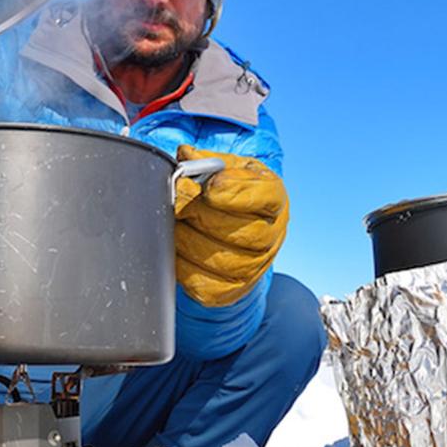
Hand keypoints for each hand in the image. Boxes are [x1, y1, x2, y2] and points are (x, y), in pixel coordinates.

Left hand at [173, 144, 289, 306]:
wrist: (237, 233)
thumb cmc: (233, 194)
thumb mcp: (228, 169)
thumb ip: (208, 161)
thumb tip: (185, 156)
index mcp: (273, 198)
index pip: (261, 196)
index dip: (231, 191)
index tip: (207, 186)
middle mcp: (271, 235)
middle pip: (233, 228)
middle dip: (196, 212)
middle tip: (175, 200)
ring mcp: (253, 267)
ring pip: (215, 257)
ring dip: (185, 238)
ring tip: (173, 223)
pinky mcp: (231, 290)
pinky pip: (202, 282)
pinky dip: (182, 265)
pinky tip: (175, 249)